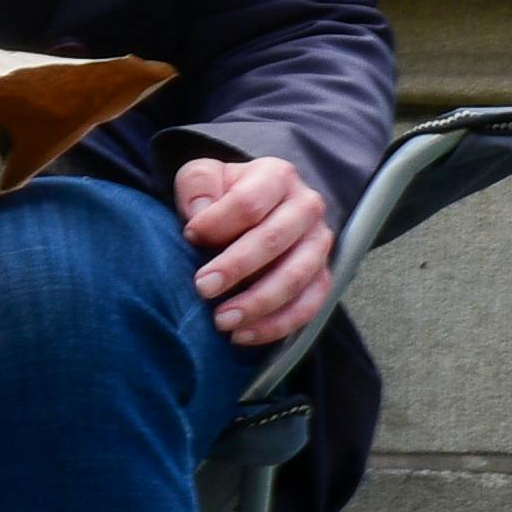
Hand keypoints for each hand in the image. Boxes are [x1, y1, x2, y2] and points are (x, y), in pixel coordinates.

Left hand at [174, 155, 335, 351]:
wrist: (252, 211)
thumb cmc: (224, 195)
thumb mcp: (204, 176)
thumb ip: (197, 184)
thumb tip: (199, 214)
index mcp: (277, 176)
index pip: (250, 201)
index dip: (218, 222)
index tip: (189, 237)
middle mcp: (306, 207)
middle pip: (274, 239)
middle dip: (236, 268)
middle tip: (203, 288)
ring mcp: (319, 244)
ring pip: (296, 277)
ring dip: (257, 303)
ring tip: (222, 320)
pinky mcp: (322, 277)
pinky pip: (309, 306)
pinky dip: (277, 325)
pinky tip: (243, 335)